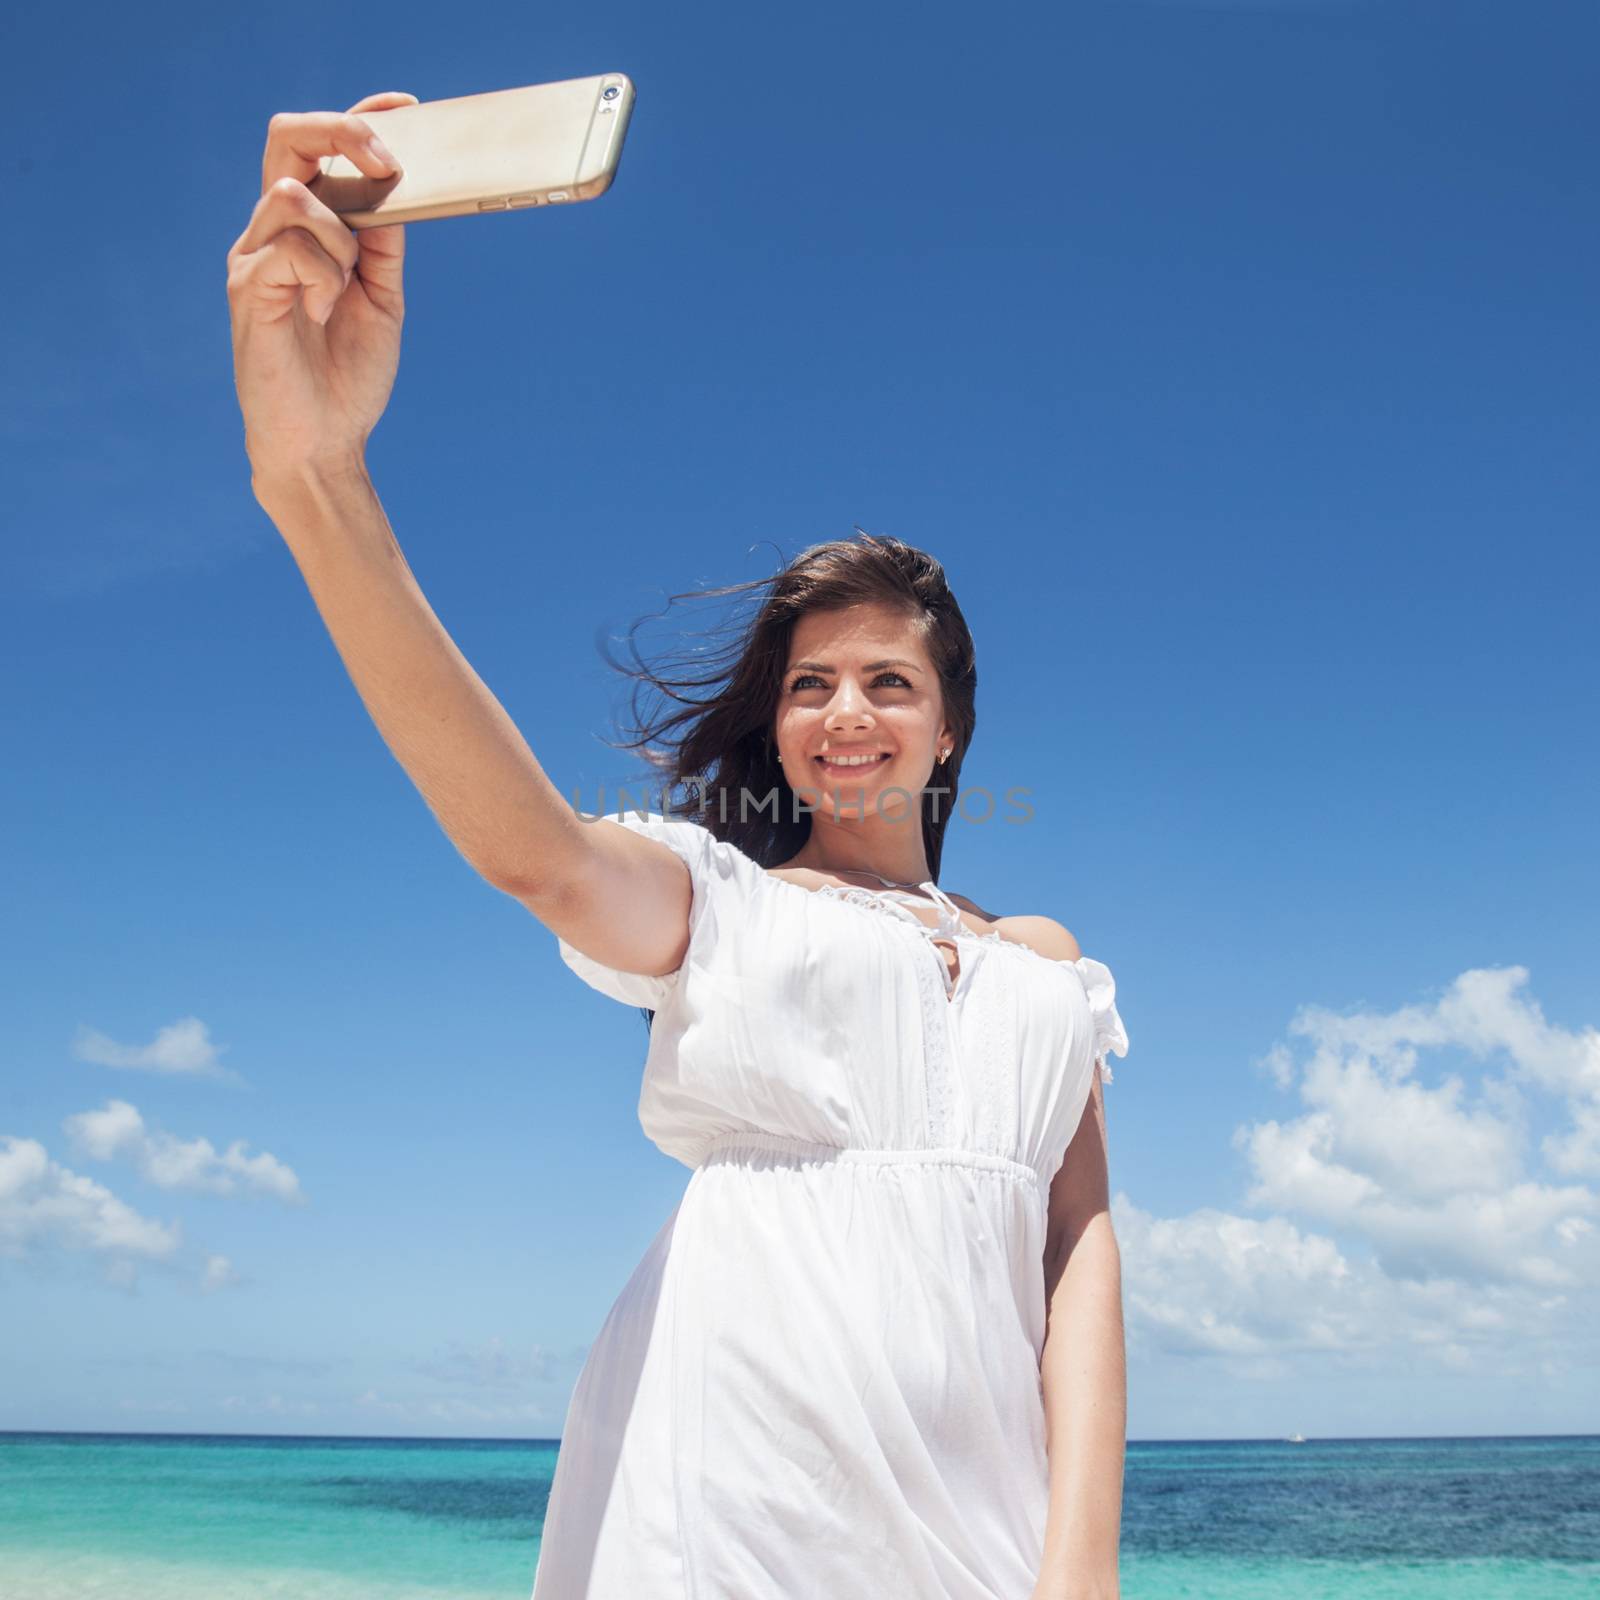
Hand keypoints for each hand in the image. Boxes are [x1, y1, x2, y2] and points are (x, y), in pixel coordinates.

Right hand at [226, 92, 417, 483]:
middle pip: (289, 137)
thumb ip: (381, 245)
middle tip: (384, 159)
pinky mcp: (247, 285)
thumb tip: (397, 188)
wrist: (323, 444)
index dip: (358, 117)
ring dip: (339, 239)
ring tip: (342, 295)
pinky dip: (324, 277)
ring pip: (294, 193)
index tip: (406, 106)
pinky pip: (293, 246)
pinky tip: (321, 315)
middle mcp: (271, 232)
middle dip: (341, 131)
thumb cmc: (348, 378)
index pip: (320, 150)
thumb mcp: (380, 299)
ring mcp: (253, 255)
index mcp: (305, 231)